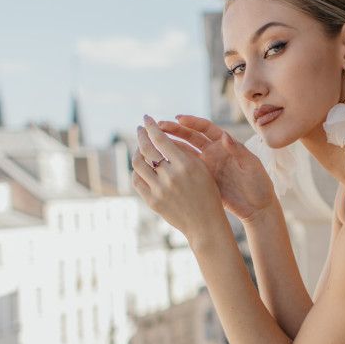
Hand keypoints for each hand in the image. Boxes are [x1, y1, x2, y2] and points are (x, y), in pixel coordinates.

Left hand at [132, 116, 224, 239]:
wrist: (205, 224)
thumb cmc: (208, 194)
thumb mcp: (202, 170)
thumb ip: (184, 152)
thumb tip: (163, 136)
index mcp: (185, 165)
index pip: (160, 138)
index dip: (150, 126)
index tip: (146, 119)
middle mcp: (171, 177)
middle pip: (146, 148)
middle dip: (141, 135)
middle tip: (140, 130)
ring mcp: (159, 190)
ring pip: (138, 164)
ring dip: (136, 152)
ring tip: (139, 148)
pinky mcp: (152, 202)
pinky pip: (137, 181)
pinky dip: (136, 171)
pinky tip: (140, 167)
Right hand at [157, 115, 276, 223]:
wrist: (258, 208)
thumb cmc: (259, 185)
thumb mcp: (252, 167)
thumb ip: (239, 151)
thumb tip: (225, 136)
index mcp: (226, 145)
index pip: (205, 128)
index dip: (192, 122)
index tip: (178, 119)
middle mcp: (214, 153)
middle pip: (191, 137)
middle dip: (175, 130)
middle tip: (158, 126)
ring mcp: (207, 166)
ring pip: (184, 152)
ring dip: (170, 146)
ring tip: (153, 141)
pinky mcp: (202, 180)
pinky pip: (184, 170)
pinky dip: (172, 164)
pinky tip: (160, 163)